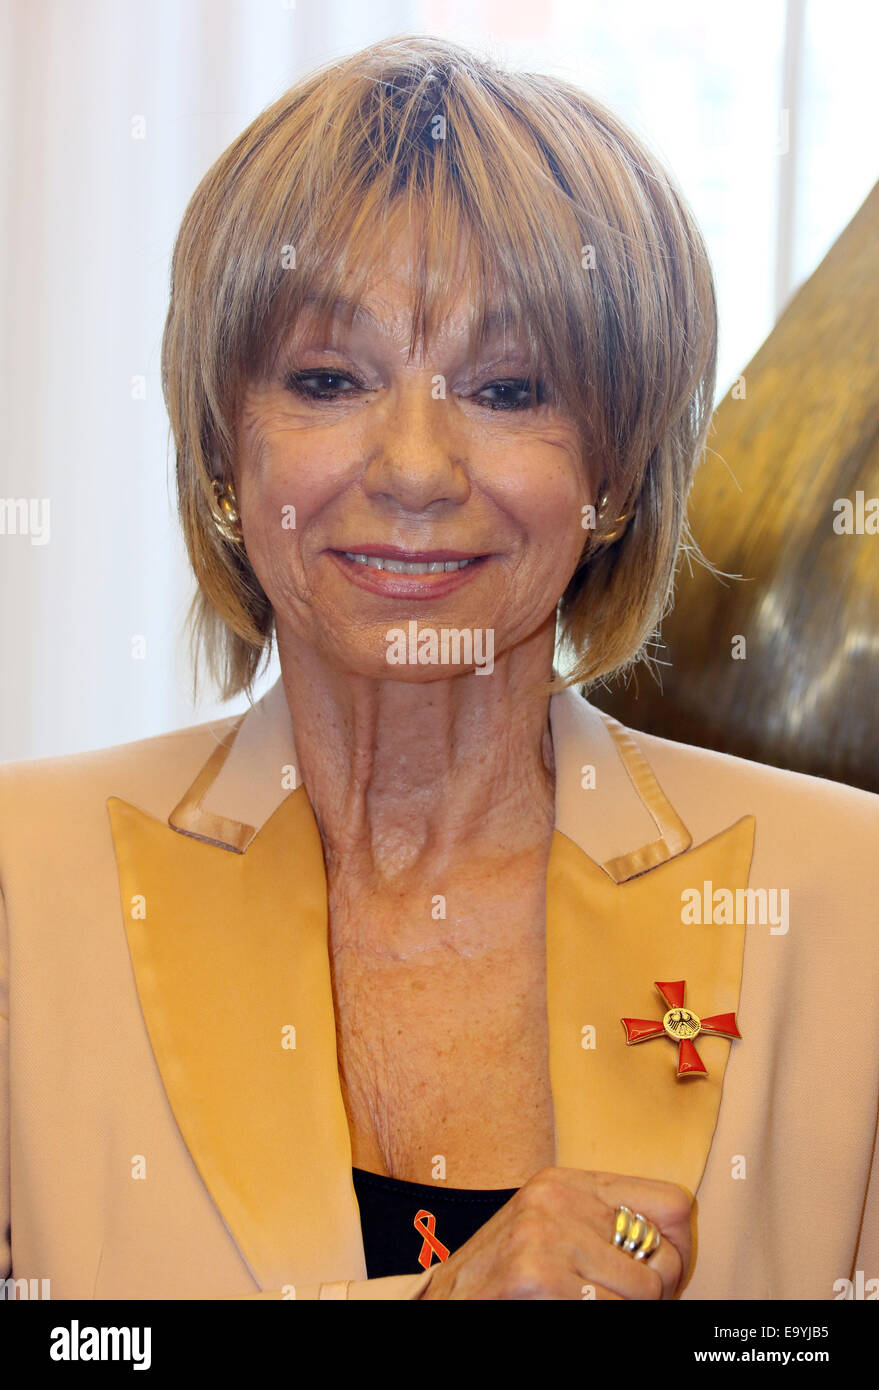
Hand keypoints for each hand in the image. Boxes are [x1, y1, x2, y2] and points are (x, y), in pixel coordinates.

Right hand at [419, 1166, 691, 1299]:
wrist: (444, 1304)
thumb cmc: (503, 1279)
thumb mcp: (553, 1231)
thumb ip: (603, 1225)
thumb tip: (679, 1248)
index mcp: (567, 1181)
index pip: (673, 1203)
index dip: (681, 1250)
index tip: (666, 1277)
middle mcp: (558, 1196)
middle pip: (664, 1255)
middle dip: (654, 1293)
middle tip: (618, 1302)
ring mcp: (545, 1232)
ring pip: (643, 1290)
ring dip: (624, 1310)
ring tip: (587, 1305)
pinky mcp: (537, 1273)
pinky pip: (610, 1309)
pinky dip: (596, 1319)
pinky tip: (564, 1310)